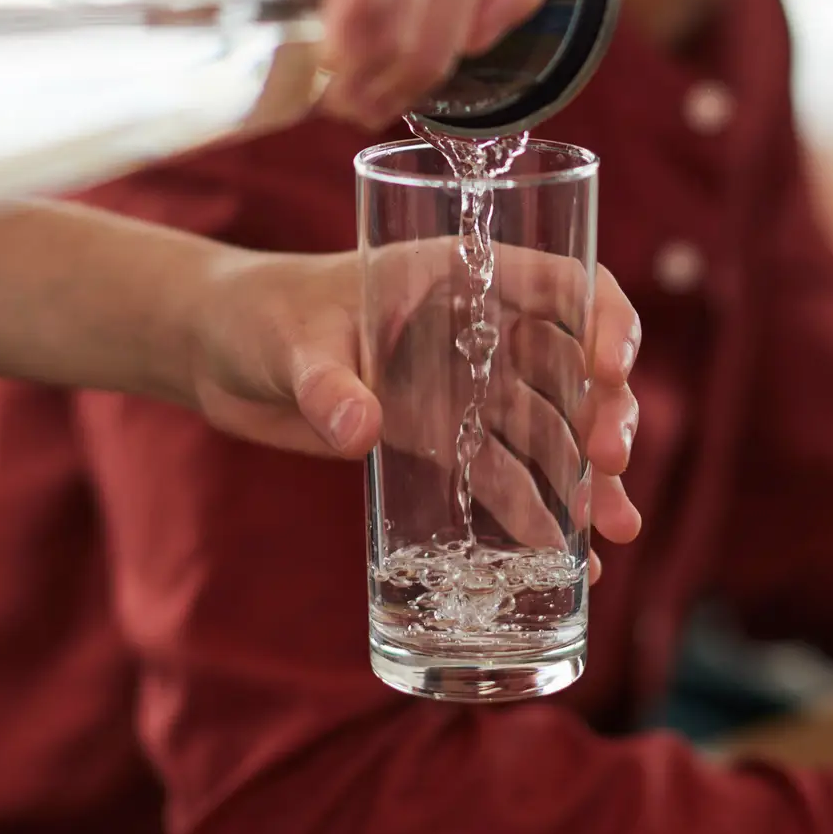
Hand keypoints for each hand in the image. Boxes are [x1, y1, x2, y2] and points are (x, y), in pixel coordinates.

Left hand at [181, 245, 641, 563]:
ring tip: (614, 531)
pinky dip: (539, 514)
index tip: (612, 370)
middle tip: (608, 464)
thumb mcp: (292, 343)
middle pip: (570, 364)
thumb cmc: (258, 316)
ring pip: (548, 428)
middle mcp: (476, 329)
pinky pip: (504, 476)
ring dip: (587, 476)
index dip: (602, 319)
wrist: (219, 356)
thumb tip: (361, 432)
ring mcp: (462, 387)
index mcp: (457, 273)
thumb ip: (326, 385)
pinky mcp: (440, 440)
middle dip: (604, 412)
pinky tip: (568, 560)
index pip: (558, 282)